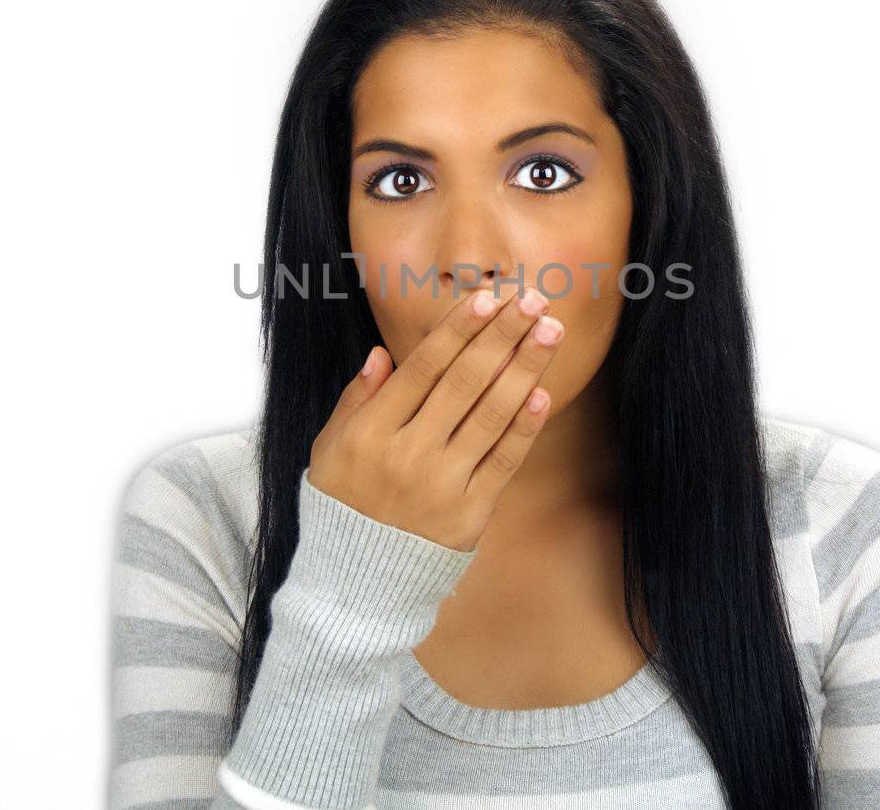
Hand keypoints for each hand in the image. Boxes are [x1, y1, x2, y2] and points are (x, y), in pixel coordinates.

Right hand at [306, 285, 562, 551]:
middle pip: (464, 382)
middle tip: (533, 301)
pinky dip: (524, 426)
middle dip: (501, 336)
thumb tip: (382, 353)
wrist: (356, 581)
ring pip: (490, 414)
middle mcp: (408, 452)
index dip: (459, 330)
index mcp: (372, 431)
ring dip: (524, 368)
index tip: (488, 297)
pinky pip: (503, 461)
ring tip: (550, 332)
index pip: (423, 368)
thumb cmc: (342, 503)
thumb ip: (356, 399)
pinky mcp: (470, 512)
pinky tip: (542, 392)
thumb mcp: (330, 448)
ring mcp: (442, 483)